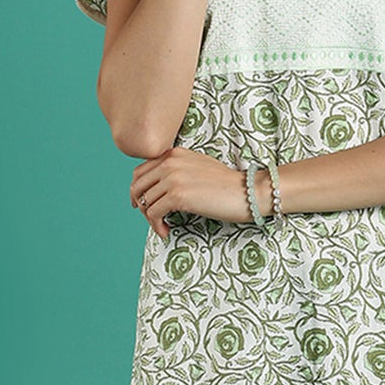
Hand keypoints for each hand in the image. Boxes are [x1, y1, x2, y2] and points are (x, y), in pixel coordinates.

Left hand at [130, 149, 271, 237]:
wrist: (248, 191)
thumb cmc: (228, 184)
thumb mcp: (198, 167)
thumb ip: (178, 170)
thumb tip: (159, 187)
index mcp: (174, 153)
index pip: (141, 171)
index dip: (138, 190)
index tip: (143, 204)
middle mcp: (170, 162)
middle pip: (137, 186)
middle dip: (140, 205)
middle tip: (152, 218)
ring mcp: (173, 178)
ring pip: (144, 201)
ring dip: (150, 219)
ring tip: (163, 227)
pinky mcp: (177, 196)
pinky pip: (154, 213)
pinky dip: (157, 225)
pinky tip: (167, 231)